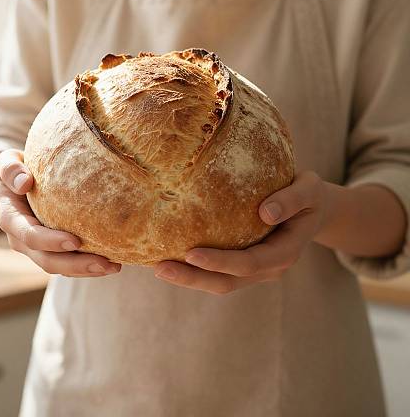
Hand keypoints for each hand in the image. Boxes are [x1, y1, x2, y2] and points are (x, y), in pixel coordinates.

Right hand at [0, 149, 121, 276]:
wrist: (13, 186)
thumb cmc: (15, 170)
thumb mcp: (6, 162)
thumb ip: (10, 169)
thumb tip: (24, 182)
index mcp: (11, 219)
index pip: (29, 236)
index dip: (50, 241)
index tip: (75, 241)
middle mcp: (21, 240)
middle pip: (47, 261)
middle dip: (76, 265)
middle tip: (105, 263)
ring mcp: (37, 249)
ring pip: (60, 268)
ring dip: (86, 270)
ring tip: (115, 267)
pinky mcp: (51, 251)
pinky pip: (69, 265)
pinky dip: (88, 266)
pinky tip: (112, 262)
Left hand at [154, 171, 327, 294]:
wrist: (314, 210)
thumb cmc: (309, 194)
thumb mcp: (310, 188)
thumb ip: (292, 199)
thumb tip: (264, 213)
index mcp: (284, 252)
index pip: (249, 263)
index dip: (220, 262)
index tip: (191, 254)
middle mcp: (269, 267)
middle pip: (227, 282)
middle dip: (193, 279)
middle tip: (159, 268)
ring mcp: (256, 270)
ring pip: (219, 282)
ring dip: (189, 278)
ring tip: (156, 267)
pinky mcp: (245, 262)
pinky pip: (218, 272)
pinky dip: (195, 269)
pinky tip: (170, 257)